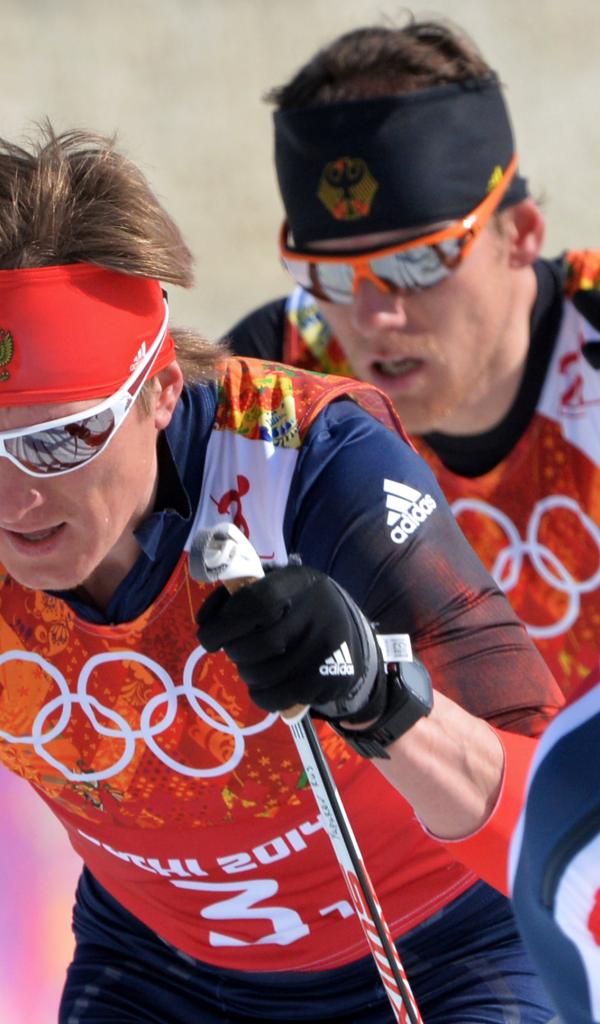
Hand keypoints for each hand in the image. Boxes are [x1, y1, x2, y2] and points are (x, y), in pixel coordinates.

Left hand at [196, 565, 386, 721]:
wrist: (346, 629)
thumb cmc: (295, 604)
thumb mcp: (273, 584)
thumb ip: (235, 595)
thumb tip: (205, 622)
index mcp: (298, 582)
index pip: (255, 603)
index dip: (225, 624)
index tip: (209, 638)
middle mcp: (318, 613)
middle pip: (258, 645)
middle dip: (235, 652)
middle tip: (236, 650)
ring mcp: (326, 649)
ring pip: (264, 675)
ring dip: (247, 674)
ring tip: (253, 665)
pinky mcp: (330, 678)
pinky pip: (278, 697)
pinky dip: (261, 695)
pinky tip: (264, 686)